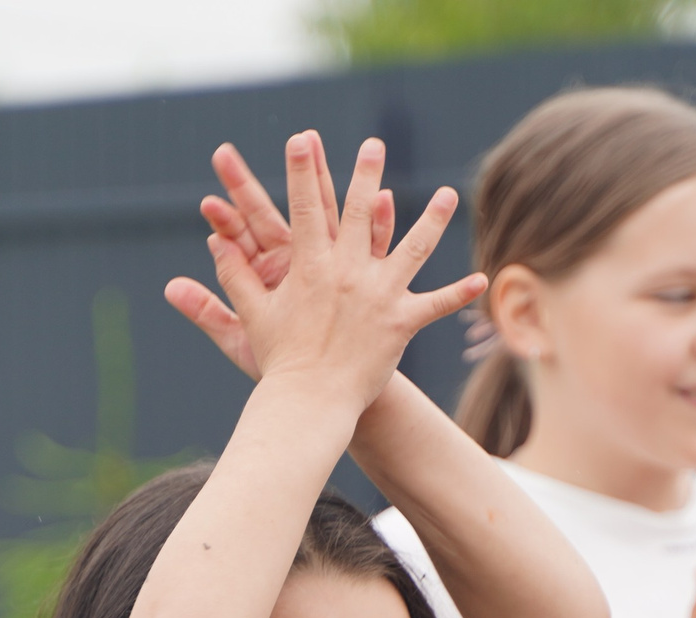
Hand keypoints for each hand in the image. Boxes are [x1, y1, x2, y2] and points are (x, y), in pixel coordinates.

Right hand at [163, 135, 448, 393]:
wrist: (310, 401)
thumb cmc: (280, 360)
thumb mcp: (253, 314)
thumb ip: (234, 276)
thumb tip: (214, 243)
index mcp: (310, 266)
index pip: (304, 208)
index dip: (301, 171)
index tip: (301, 139)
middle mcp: (347, 273)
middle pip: (360, 213)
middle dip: (365, 174)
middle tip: (373, 143)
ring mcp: (378, 295)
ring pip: (411, 249)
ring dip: (432, 220)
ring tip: (448, 195)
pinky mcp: (400, 323)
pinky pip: (435, 305)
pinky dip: (457, 294)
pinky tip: (481, 280)